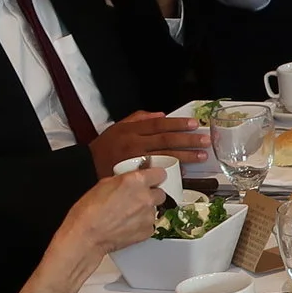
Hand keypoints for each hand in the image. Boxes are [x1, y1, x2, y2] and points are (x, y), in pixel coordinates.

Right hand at [60, 164, 172, 259]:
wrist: (86, 236)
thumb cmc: (89, 211)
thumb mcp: (104, 184)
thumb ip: (124, 180)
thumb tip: (131, 179)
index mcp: (136, 181)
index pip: (160, 174)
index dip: (155, 177)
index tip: (152, 179)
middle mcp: (146, 197)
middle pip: (160, 193)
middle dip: (150, 195)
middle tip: (136, 199)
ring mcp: (148, 216)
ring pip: (154, 210)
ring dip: (145, 211)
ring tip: (126, 214)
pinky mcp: (147, 231)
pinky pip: (150, 224)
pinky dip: (141, 224)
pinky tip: (127, 225)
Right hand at [88, 110, 209, 174]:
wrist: (86, 168)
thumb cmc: (105, 147)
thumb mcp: (118, 127)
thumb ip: (139, 119)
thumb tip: (162, 115)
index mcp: (130, 130)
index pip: (158, 125)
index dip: (178, 124)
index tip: (195, 124)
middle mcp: (133, 145)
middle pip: (165, 140)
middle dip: (187, 140)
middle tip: (205, 141)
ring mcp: (135, 162)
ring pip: (164, 158)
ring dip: (185, 157)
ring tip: (201, 156)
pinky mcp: (135, 177)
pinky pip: (156, 174)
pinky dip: (171, 173)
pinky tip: (185, 172)